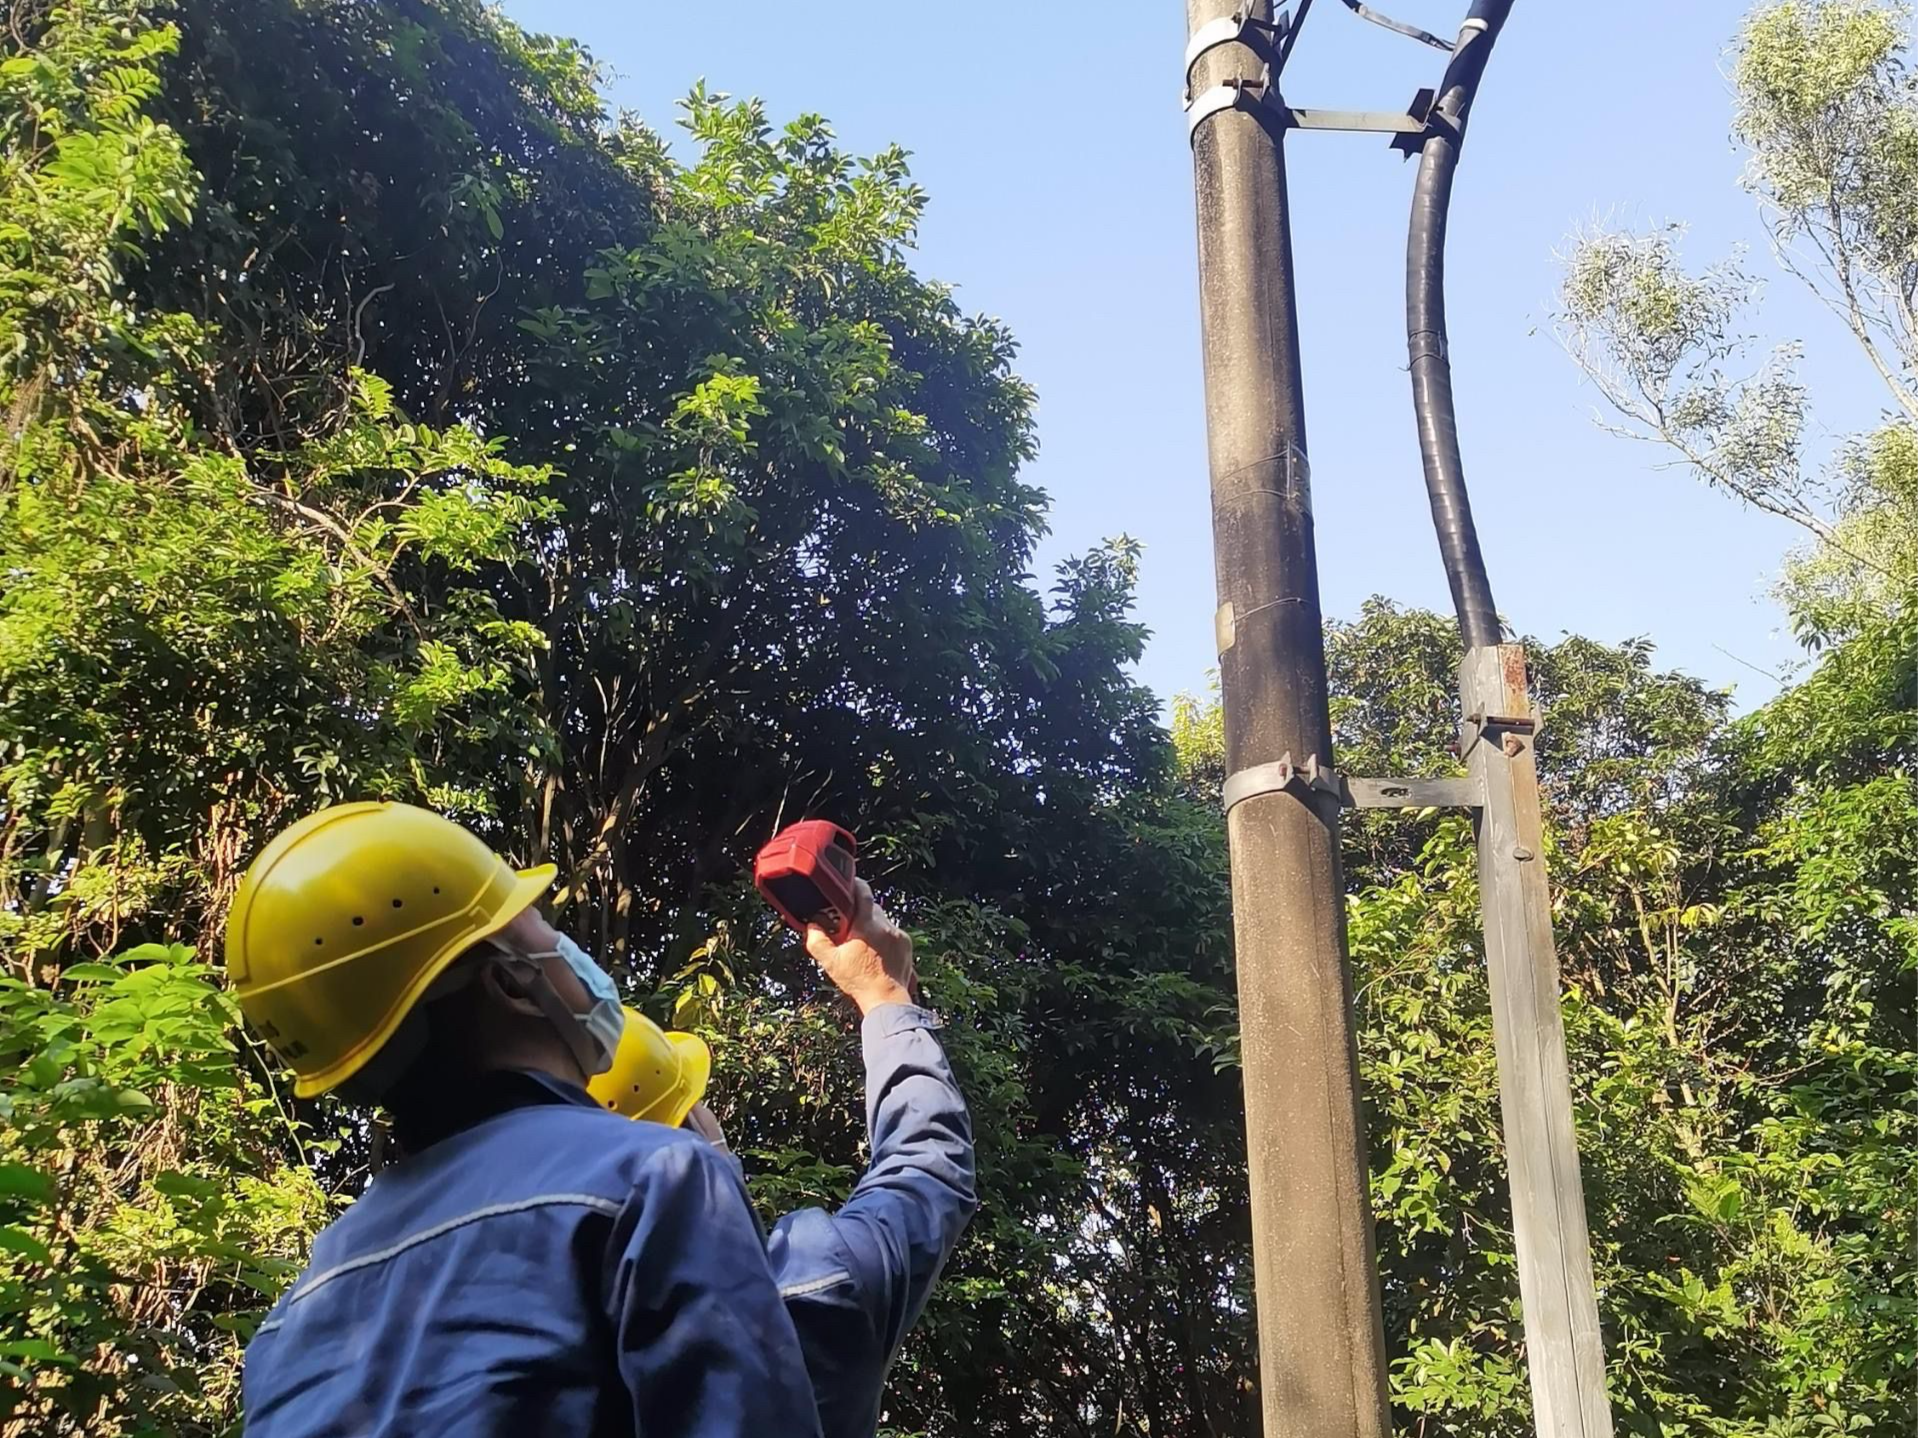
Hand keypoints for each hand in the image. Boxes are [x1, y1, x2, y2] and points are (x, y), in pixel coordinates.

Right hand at [804, 880, 917, 1015]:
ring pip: (882, 920)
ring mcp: (898, 934)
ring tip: (862, 943)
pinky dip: (884, 937)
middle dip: (860, 912)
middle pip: (872, 907)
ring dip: (872, 926)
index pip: (863, 894)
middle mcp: (885, 926)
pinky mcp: (906, 944)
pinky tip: (876, 952)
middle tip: (848, 924)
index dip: (855, 885)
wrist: (886, 998)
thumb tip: (812, 925)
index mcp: (866, 926)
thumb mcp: (831, 962)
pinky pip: (892, 932)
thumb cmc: (858, 981)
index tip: (848, 884)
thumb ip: (817, 941)